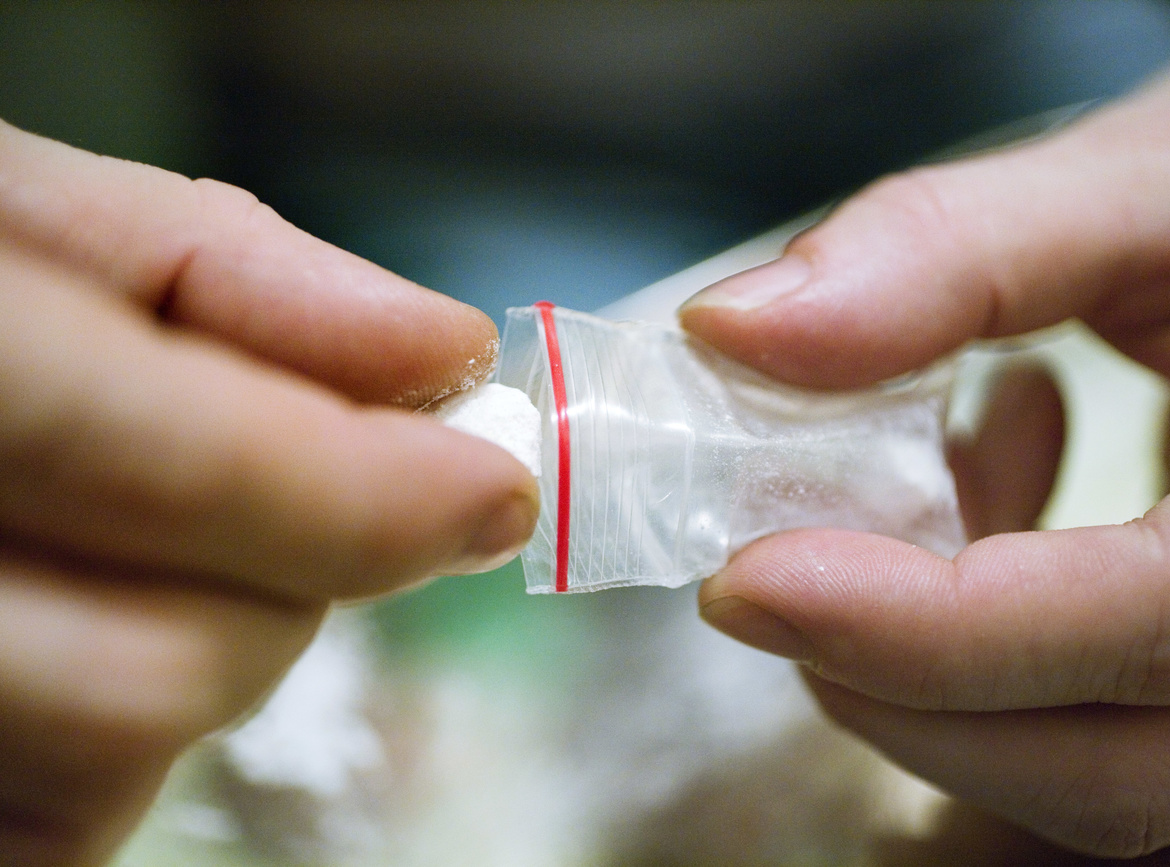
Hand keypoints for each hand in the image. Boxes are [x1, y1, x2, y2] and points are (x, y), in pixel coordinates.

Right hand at [0, 121, 536, 865]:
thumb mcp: (18, 212)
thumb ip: (228, 271)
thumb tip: (443, 349)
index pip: (173, 472)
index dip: (365, 498)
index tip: (495, 492)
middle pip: (165, 672)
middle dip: (293, 579)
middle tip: (299, 493)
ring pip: (112, 766)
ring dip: (207, 648)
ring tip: (157, 541)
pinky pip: (50, 824)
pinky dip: (118, 739)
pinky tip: (95, 621)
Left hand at [682, 24, 1169, 857]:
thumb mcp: (1159, 181)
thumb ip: (952, 253)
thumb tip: (732, 333)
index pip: (1154, 626)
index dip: (929, 630)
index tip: (748, 583)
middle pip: (1118, 772)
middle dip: (903, 688)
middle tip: (774, 571)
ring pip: (1106, 784)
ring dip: (946, 670)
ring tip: (955, 463)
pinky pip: (1111, 746)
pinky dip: (999, 666)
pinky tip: (999, 513)